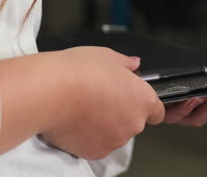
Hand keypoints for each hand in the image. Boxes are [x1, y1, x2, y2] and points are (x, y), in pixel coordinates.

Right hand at [42, 47, 164, 159]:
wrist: (49, 91)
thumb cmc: (78, 71)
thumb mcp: (107, 56)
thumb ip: (126, 63)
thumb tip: (134, 64)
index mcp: (142, 100)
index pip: (157, 111)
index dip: (144, 104)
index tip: (131, 99)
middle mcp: (133, 124)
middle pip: (133, 122)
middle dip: (121, 113)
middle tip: (99, 97)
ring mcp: (114, 141)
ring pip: (114, 134)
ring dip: (105, 125)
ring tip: (83, 107)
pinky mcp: (94, 152)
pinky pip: (96, 144)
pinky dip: (88, 136)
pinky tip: (75, 120)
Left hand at [163, 48, 206, 126]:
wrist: (145, 78)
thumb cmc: (172, 77)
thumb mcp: (194, 69)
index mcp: (205, 106)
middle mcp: (194, 114)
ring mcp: (179, 115)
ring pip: (198, 119)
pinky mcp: (163, 113)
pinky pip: (175, 115)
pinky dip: (185, 108)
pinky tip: (192, 98)